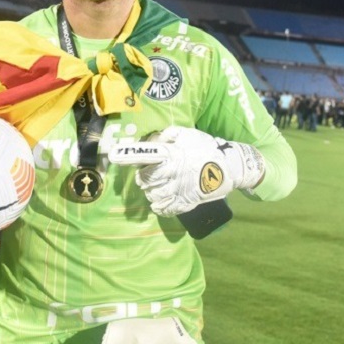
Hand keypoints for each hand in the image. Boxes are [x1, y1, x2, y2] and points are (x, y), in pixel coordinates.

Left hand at [108, 126, 264, 216]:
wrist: (230, 167)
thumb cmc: (206, 147)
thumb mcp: (188, 133)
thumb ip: (168, 135)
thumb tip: (153, 139)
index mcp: (172, 155)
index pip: (146, 154)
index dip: (128, 155)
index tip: (113, 155)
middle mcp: (173, 174)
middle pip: (144, 179)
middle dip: (142, 176)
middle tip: (149, 171)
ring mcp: (179, 190)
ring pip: (152, 195)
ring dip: (151, 190)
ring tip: (159, 183)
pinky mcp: (186, 203)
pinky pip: (164, 209)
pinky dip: (159, 205)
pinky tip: (162, 198)